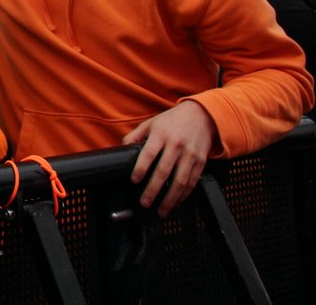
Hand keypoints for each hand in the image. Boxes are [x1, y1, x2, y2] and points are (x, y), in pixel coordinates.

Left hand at [123, 100, 214, 216]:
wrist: (202, 115)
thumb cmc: (173, 120)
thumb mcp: (151, 122)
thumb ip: (135, 135)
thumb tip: (122, 147)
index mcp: (161, 135)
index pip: (149, 154)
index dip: (141, 168)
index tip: (134, 180)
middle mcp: (176, 145)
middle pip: (164, 171)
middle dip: (153, 190)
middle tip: (145, 202)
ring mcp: (190, 155)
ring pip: (180, 181)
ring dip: (170, 198)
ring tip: (161, 210)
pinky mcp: (201, 162)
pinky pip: (192, 182)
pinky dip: (184, 195)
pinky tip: (176, 202)